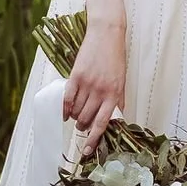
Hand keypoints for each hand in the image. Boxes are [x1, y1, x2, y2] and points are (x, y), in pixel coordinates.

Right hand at [62, 16, 126, 158]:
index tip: (86, 152)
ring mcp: (87, 84)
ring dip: (75, 117)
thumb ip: (118, 100)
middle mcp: (101, 91)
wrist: (107, 34)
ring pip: (76, 111)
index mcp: (114, 94)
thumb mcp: (121, 80)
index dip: (94, 140)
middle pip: (86, 119)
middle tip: (82, 125)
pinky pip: (67, 99)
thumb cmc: (115, 57)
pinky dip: (65, 109)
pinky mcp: (76, 76)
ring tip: (76, 115)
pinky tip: (65, 113)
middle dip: (83, 126)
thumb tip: (116, 119)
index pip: (103, 124)